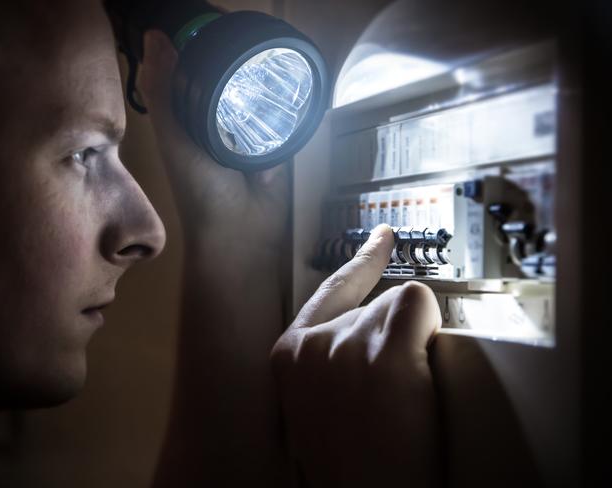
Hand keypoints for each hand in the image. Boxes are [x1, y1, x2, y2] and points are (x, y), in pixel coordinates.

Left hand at [137, 30, 288, 253]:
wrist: (243, 231)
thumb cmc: (200, 191)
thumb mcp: (175, 140)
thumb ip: (165, 94)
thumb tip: (155, 35)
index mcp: (191, 118)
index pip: (197, 70)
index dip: (203, 45)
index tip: (214, 20)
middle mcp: (221, 122)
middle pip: (232, 79)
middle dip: (240, 58)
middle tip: (249, 31)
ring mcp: (252, 133)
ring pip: (260, 95)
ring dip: (266, 78)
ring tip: (273, 49)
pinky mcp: (280, 144)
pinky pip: (284, 116)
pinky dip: (288, 102)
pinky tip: (294, 81)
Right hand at [271, 224, 442, 486]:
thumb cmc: (347, 464)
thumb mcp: (317, 404)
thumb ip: (329, 361)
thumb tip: (370, 336)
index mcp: (289, 356)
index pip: (329, 292)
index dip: (360, 263)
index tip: (382, 238)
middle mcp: (313, 343)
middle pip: (373, 305)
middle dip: (391, 340)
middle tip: (392, 395)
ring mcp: (347, 344)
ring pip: (398, 308)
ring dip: (411, 346)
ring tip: (402, 403)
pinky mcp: (385, 350)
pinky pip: (418, 305)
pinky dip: (427, 329)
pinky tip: (418, 370)